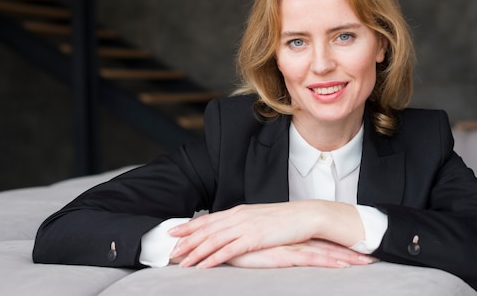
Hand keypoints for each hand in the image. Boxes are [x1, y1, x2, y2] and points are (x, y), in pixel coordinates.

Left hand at [168, 201, 363, 267]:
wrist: (306, 216)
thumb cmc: (285, 220)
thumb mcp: (260, 219)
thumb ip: (244, 223)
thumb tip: (231, 231)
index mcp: (239, 211)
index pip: (208, 219)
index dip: (189, 226)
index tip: (174, 231)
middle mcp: (238, 217)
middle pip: (206, 229)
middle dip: (186, 239)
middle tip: (170, 249)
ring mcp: (245, 227)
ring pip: (212, 240)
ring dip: (194, 251)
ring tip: (181, 260)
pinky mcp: (253, 238)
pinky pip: (228, 251)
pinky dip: (212, 258)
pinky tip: (202, 265)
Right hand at [226, 239, 377, 267]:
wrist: (224, 240)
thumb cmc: (240, 246)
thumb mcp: (260, 248)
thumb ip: (273, 249)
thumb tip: (282, 251)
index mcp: (290, 238)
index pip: (320, 242)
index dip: (340, 246)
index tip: (360, 250)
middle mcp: (294, 241)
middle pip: (328, 246)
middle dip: (352, 253)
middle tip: (375, 257)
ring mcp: (290, 247)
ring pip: (325, 253)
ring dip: (347, 258)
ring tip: (369, 262)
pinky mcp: (283, 254)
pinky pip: (310, 259)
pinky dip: (329, 262)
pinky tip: (343, 265)